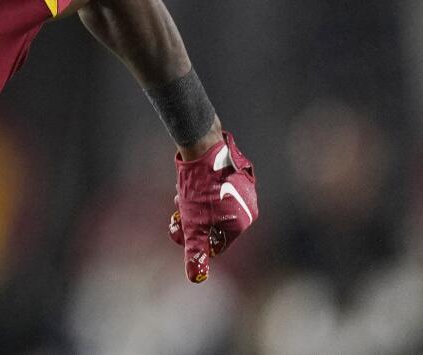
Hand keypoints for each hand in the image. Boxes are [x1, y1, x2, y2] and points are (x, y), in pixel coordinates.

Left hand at [169, 131, 258, 282]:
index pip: (217, 243)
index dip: (194, 241)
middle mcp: (248, 206)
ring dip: (192, 207)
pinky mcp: (234, 174)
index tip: (178, 230)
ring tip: (179, 197)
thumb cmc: (200, 186)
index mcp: (243, 221)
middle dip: (191, 222)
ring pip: (212, 208)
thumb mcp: (194, 223)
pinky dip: (199, 194)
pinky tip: (186, 186)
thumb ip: (195, 250)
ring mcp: (243, 189)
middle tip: (175, 214)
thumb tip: (195, 278)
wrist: (202, 144)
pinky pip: (215, 192)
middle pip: (214, 226)